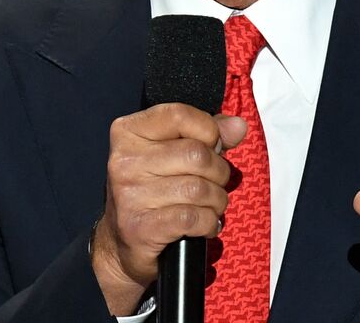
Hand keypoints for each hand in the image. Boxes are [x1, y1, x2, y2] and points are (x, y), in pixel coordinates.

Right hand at [91, 103, 247, 314]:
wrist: (122, 243)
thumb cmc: (153, 190)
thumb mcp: (173, 153)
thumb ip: (207, 134)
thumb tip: (238, 126)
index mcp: (129, 132)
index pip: (180, 115)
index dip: (209, 130)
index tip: (212, 146)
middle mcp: (124, 161)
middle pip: (196, 154)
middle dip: (218, 171)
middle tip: (214, 183)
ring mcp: (130, 195)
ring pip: (199, 189)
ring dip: (217, 200)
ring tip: (211, 206)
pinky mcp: (141, 228)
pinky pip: (194, 218)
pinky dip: (209, 222)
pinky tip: (204, 224)